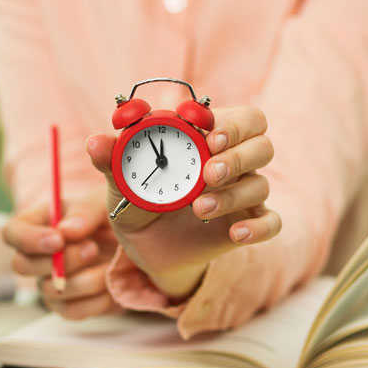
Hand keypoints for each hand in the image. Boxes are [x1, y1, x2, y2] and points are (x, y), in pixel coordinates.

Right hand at [2, 187, 120, 318]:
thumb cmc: (111, 218)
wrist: (134, 246)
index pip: (13, 233)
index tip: (59, 239)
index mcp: (37, 224)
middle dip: (60, 260)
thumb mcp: (103, 205)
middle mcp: (36, 256)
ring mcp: (48, 284)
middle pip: (23, 266)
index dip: (29, 239)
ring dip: (86, 279)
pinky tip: (112, 283)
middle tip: (92, 248)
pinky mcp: (67, 306)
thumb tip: (66, 231)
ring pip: (51, 291)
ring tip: (111, 264)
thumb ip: (84, 212)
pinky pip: (73, 311)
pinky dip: (97, 300)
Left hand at [87, 106, 280, 298]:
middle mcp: (233, 161)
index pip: (241, 119)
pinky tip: (235, 234)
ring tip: (198, 207)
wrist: (147, 248)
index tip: (209, 137)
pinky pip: (272, 223)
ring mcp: (243, 193)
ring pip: (261, 184)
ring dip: (234, 194)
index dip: (232, 124)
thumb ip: (110, 161)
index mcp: (208, 139)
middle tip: (210, 172)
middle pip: (262, 143)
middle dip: (240, 155)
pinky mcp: (247, 224)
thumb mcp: (120, 182)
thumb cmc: (138, 202)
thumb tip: (95, 142)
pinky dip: (258, 227)